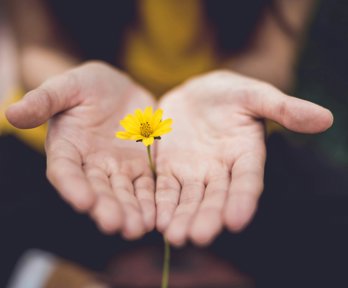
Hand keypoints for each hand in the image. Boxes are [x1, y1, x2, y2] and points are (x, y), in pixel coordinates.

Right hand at [6, 62, 155, 238]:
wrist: (119, 89)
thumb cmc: (87, 86)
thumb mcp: (67, 86)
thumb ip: (44, 100)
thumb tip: (12, 113)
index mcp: (67, 148)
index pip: (65, 171)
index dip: (72, 186)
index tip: (83, 201)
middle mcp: (91, 165)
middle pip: (97, 190)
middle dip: (106, 207)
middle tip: (115, 225)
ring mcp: (118, 168)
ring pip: (123, 193)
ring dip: (130, 211)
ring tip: (138, 228)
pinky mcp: (140, 166)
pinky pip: (146, 186)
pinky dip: (150, 201)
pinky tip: (156, 216)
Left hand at [155, 70, 332, 245]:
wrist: (196, 94)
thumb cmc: (230, 94)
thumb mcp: (255, 95)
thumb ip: (284, 108)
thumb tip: (325, 118)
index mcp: (245, 155)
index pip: (247, 181)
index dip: (243, 199)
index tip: (236, 220)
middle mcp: (221, 171)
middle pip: (215, 197)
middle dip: (207, 217)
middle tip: (198, 237)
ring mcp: (194, 172)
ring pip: (189, 199)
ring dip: (182, 218)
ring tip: (175, 237)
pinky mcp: (170, 169)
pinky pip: (165, 189)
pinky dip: (161, 204)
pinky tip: (156, 220)